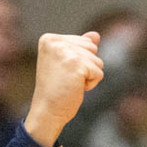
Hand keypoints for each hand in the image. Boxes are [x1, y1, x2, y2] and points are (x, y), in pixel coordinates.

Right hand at [24, 32, 104, 146]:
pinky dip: (92, 84)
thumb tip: (96, 35)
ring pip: (98, 61)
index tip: (62, 72)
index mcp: (49, 39)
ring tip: (71, 83)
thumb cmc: (56, 90)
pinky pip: (99, 73)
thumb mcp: (67, 64)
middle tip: (67, 79)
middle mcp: (56, 42)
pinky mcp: (77, 64)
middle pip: (92, 48)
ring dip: (89, 76)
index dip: (80, 60)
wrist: (47, 111)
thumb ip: (79, 47)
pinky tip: (76, 88)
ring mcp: (66, 52)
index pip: (84, 42)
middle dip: (86, 66)